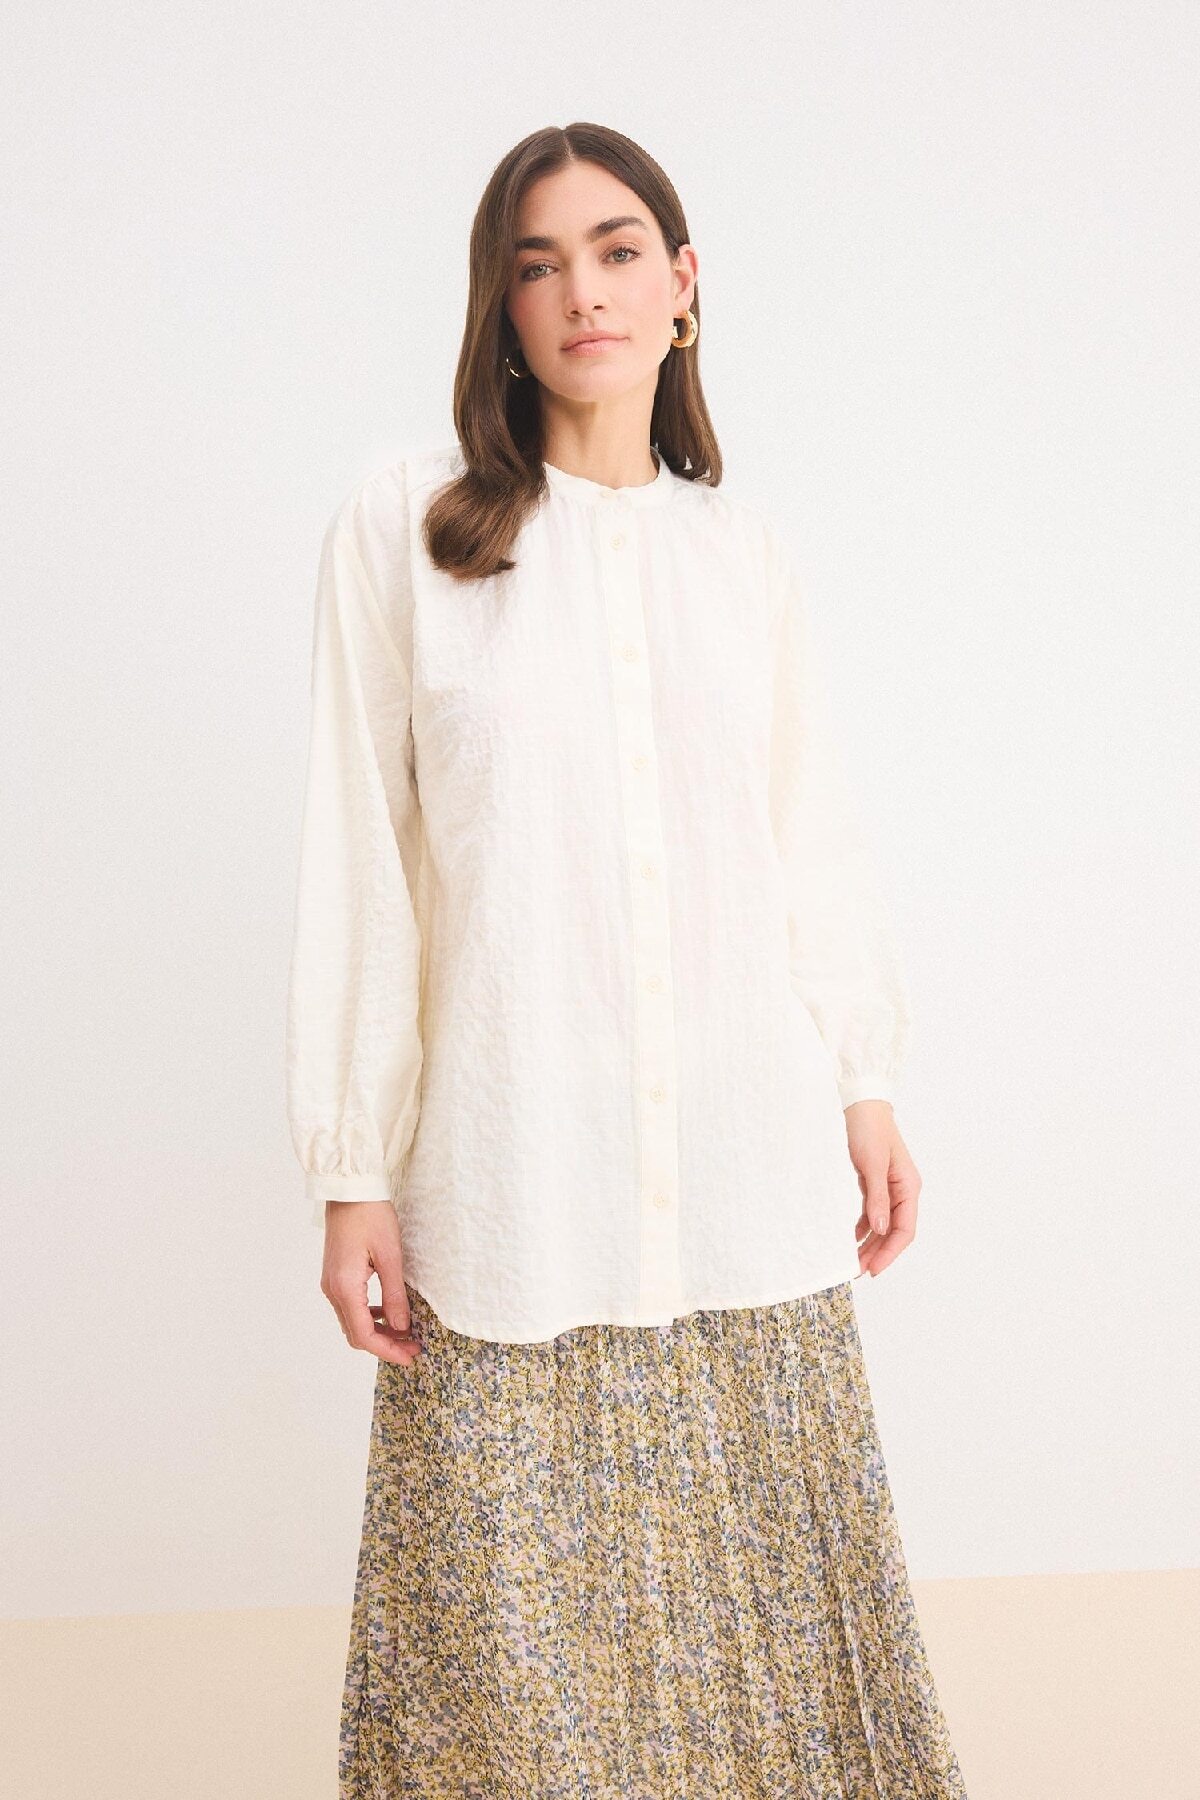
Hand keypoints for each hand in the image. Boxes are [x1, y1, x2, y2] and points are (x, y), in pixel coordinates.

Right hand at [319, 1200, 423, 1363]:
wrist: (350, 1190)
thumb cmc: (371, 1216)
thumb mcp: (390, 1256)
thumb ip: (395, 1295)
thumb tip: (402, 1327)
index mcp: (345, 1287)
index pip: (364, 1335)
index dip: (388, 1351)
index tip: (410, 1357)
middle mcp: (333, 1290)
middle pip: (356, 1334)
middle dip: (384, 1345)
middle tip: (413, 1349)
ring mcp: (331, 1284)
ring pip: (352, 1322)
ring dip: (377, 1332)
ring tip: (405, 1333)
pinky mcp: (335, 1276)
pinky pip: (350, 1307)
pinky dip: (369, 1316)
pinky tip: (389, 1312)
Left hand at [844, 1100, 920, 1278]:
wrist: (859, 1105)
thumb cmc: (868, 1129)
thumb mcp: (871, 1164)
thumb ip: (877, 1198)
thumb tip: (880, 1229)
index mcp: (908, 1186)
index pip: (905, 1229)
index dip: (890, 1252)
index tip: (873, 1269)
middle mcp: (903, 1190)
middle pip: (894, 1231)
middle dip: (879, 1253)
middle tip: (859, 1272)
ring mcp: (890, 1187)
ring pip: (883, 1225)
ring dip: (870, 1244)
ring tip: (854, 1262)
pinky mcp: (876, 1183)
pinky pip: (873, 1213)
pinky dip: (863, 1228)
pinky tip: (851, 1240)